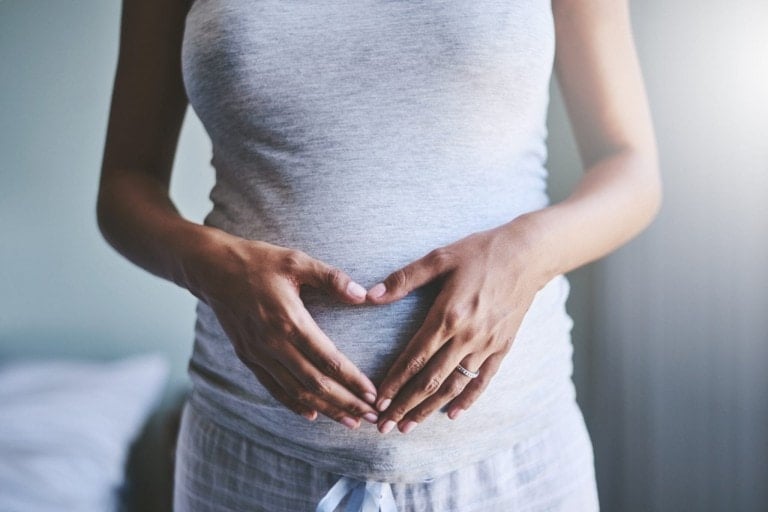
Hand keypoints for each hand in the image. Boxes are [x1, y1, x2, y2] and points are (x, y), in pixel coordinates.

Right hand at [184, 231, 379, 428]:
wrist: (212, 269)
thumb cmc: (258, 261)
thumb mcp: (297, 261)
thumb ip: (332, 278)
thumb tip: (363, 295)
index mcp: (289, 320)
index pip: (328, 359)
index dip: (352, 380)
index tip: (372, 394)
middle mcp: (273, 343)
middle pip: (315, 383)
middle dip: (345, 403)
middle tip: (370, 417)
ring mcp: (258, 353)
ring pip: (296, 391)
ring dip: (325, 409)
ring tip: (349, 421)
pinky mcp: (247, 357)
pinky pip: (273, 387)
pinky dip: (293, 404)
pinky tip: (313, 414)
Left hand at [365, 220, 551, 433]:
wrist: (528, 254)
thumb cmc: (479, 252)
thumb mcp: (439, 257)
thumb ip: (405, 278)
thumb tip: (370, 295)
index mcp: (447, 315)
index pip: (414, 358)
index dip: (394, 382)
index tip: (377, 401)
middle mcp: (467, 335)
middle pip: (430, 379)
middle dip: (404, 405)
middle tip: (385, 426)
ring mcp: (486, 344)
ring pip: (454, 385)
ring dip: (429, 408)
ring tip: (409, 426)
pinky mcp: (502, 347)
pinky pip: (483, 380)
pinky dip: (467, 399)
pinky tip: (451, 414)